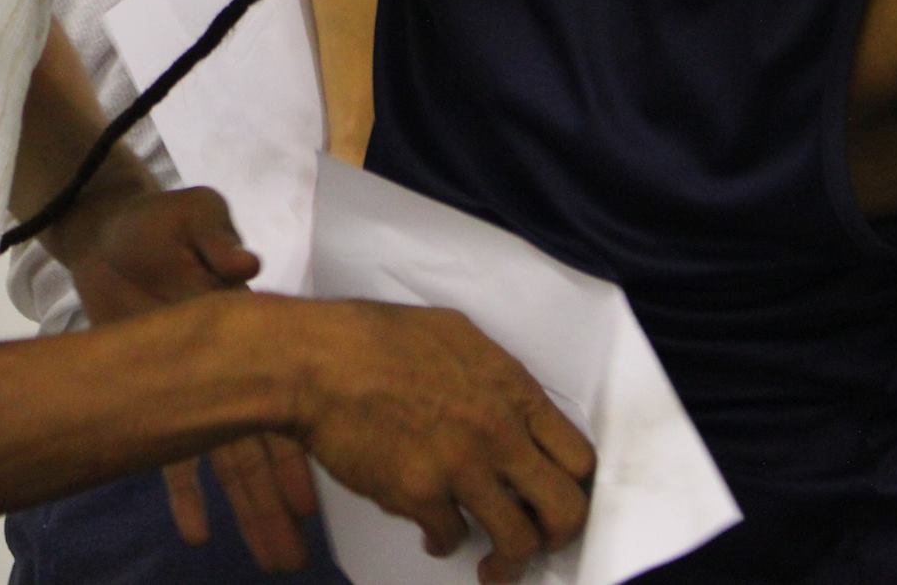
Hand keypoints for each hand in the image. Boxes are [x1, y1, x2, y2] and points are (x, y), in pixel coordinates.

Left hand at [52, 186, 321, 570]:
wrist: (106, 233)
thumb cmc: (159, 222)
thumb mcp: (192, 216)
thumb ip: (215, 237)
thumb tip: (243, 261)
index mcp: (251, 327)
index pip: (284, 393)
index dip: (299, 444)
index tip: (314, 494)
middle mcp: (231, 368)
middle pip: (261, 443)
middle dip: (280, 498)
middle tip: (300, 554)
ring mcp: (194, 387)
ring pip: (227, 459)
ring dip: (248, 508)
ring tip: (274, 557)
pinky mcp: (154, 394)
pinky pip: (170, 452)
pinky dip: (185, 492)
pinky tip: (199, 534)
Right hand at [294, 301, 595, 584]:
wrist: (318, 362)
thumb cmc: (377, 337)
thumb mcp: (456, 335)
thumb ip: (494, 377)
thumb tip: (509, 405)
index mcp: (512, 390)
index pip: (579, 456)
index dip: (575, 486)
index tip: (558, 498)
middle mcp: (498, 432)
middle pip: (564, 509)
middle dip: (557, 535)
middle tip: (540, 541)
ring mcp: (461, 467)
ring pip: (516, 541)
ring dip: (506, 562)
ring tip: (493, 567)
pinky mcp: (420, 496)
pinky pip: (449, 538)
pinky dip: (442, 541)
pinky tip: (432, 531)